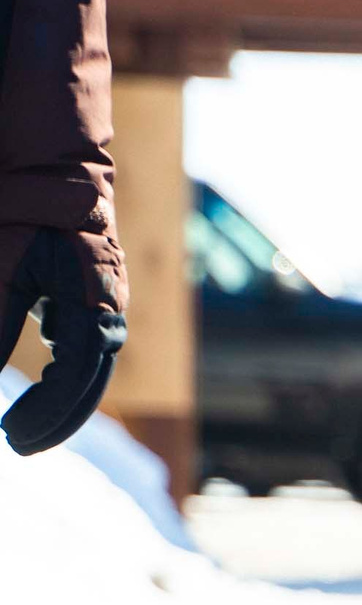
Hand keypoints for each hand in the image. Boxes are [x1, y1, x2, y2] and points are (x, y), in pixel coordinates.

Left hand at [1, 228, 125, 456]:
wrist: (50, 162)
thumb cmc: (26, 209)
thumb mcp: (3, 270)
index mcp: (95, 305)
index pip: (76, 377)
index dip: (46, 413)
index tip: (8, 434)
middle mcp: (107, 309)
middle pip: (90, 381)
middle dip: (55, 418)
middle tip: (15, 442)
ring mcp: (102, 304)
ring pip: (89, 368)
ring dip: (61, 399)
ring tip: (25, 423)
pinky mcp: (86, 298)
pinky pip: (82, 346)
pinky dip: (61, 372)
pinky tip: (42, 380)